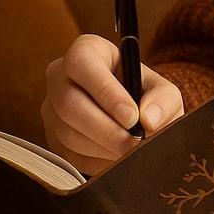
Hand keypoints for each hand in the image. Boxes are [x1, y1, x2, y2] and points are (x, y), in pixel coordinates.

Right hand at [41, 34, 183, 175]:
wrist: (131, 122)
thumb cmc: (144, 99)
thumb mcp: (161, 92)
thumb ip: (163, 100)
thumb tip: (149, 120)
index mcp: (86, 51)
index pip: (82, 63)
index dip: (106, 92)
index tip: (132, 117)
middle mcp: (60, 76)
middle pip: (69, 104)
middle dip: (105, 129)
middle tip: (133, 145)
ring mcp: (51, 109)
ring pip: (68, 133)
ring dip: (103, 148)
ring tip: (130, 154)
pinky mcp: (52, 138)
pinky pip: (69, 154)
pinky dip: (96, 161)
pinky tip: (116, 159)